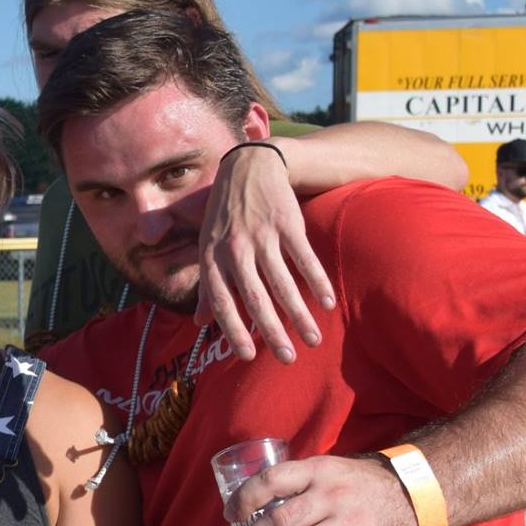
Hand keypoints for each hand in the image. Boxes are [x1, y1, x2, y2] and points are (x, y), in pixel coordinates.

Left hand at [196, 144, 335, 364]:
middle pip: (254, 298)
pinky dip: (316, 281)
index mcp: (212, 258)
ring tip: (312, 340)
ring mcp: (261, 235)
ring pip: (281, 283)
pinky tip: (326, 303)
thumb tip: (198, 322)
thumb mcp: (207, 246)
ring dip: (299, 314)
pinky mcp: (286, 222)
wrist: (248, 165)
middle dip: (271, 332)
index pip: (221, 301)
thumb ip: (206, 286)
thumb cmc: (225, 213)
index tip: (248, 356)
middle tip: (287, 359)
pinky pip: (303, 258)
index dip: (233, 330)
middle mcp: (234, 248)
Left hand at [223, 455, 419, 525]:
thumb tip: (252, 504)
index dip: (244, 498)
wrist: (413, 496)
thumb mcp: (330, 469)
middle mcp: (332, 496)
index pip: (271, 480)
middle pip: (280, 521)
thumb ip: (298, 482)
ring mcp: (350, 524)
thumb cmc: (358, 484)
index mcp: (318, 471)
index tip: (230, 516)